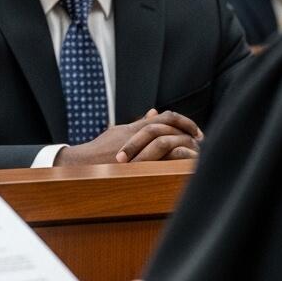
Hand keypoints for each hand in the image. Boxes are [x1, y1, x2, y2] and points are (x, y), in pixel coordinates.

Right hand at [56, 109, 201, 165]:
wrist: (80, 164)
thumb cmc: (99, 150)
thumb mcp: (119, 133)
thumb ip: (138, 124)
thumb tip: (154, 112)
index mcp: (134, 128)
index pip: (164, 118)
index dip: (183, 122)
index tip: (195, 132)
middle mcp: (135, 136)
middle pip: (168, 127)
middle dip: (187, 132)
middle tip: (201, 141)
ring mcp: (133, 151)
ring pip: (166, 143)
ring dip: (184, 147)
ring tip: (196, 155)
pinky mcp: (131, 166)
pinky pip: (159, 163)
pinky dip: (174, 163)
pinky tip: (185, 168)